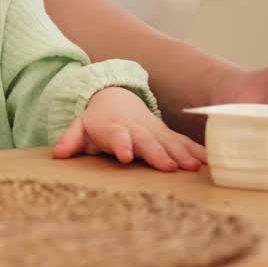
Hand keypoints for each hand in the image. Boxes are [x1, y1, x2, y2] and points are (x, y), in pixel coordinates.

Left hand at [52, 87, 205, 171]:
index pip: (117, 136)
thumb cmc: (97, 122)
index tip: (126, 156)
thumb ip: (70, 139)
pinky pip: (184, 142)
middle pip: (148, 141)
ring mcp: (154, 131)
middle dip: (158, 153)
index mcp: (114, 128)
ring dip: (182, 154)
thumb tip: (57, 153)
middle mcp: (137, 129)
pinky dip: (197, 151)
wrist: (116, 99)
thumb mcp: (80, 128)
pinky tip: (210, 162)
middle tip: (168, 167)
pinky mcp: (168, 134)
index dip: (121, 144)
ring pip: (169, 142)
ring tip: (194, 167)